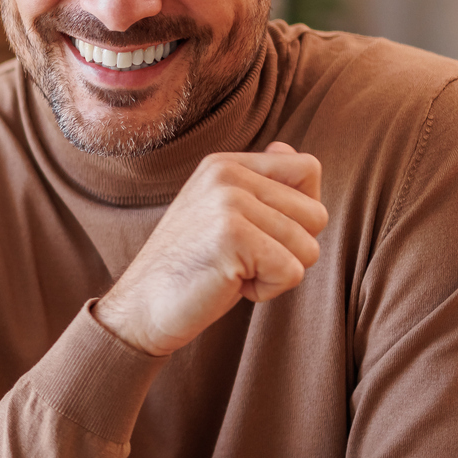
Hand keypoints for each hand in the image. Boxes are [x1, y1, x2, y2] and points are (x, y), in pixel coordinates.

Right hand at [95, 141, 326, 357]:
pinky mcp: (232, 236)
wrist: (142, 308)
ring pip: (308, 247)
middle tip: (243, 260)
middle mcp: (227, 174)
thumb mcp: (223, 214)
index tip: (262, 234)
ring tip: (234, 272)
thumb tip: (289, 149)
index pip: (307, 169)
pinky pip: (292, 272)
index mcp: (225, 164)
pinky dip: (268, 291)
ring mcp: (228, 202)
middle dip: (291, 250)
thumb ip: (259, 183)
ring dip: (277, 273)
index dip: (302, 212)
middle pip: (315, 214)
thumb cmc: (191, 267)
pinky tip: (231, 284)